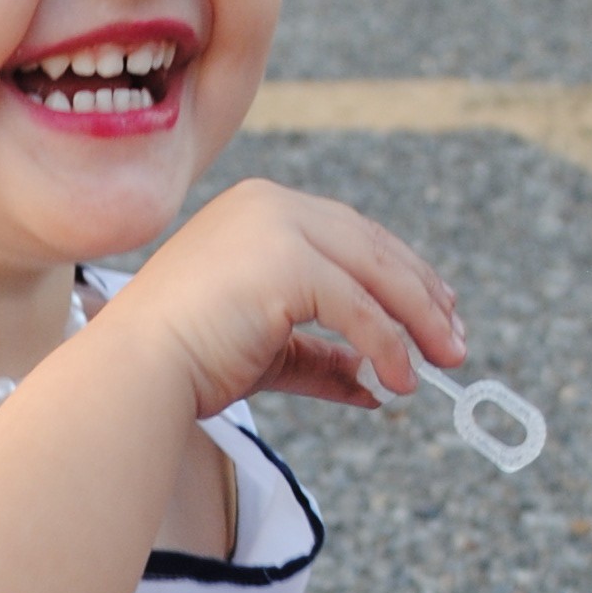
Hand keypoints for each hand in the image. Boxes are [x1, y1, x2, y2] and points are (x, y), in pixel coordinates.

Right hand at [101, 178, 462, 420]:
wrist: (137, 370)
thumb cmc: (186, 362)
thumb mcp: (268, 352)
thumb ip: (320, 358)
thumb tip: (374, 387)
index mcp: (260, 210)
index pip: (350, 234)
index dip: (400, 271)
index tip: (436, 308)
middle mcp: (270, 205)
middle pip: (372, 245)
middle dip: (422, 295)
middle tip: (454, 340)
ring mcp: (277, 227)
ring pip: (375, 272)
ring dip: (419, 320)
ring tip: (444, 363)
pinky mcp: (286, 262)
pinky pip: (359, 307)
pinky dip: (388, 345)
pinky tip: (399, 381)